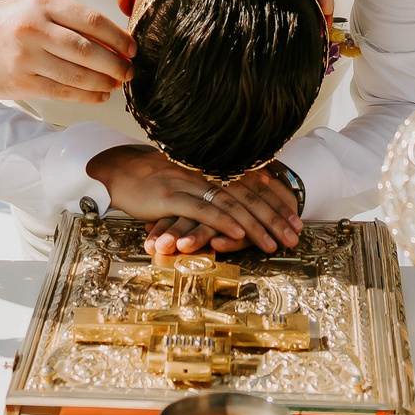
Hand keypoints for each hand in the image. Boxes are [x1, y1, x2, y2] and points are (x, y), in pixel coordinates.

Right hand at [0, 0, 131, 101]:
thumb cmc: (5, 21)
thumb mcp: (34, 4)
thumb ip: (68, 17)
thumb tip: (112, 40)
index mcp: (42, 3)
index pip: (91, 20)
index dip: (118, 37)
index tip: (132, 47)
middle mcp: (34, 28)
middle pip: (88, 50)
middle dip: (116, 63)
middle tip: (130, 70)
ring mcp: (26, 57)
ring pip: (77, 74)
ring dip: (104, 82)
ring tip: (117, 84)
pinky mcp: (21, 82)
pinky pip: (62, 91)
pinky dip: (86, 95)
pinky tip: (99, 95)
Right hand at [145, 166, 303, 255]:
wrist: (117, 172)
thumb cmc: (154, 183)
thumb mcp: (189, 184)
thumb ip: (212, 192)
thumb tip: (240, 206)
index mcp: (214, 170)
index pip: (253, 186)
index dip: (277, 203)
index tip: (296, 221)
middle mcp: (205, 173)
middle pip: (248, 195)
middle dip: (274, 218)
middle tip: (294, 237)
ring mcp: (188, 183)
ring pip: (230, 204)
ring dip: (255, 226)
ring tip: (273, 244)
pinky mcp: (170, 196)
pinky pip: (202, 210)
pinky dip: (223, 222)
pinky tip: (238, 235)